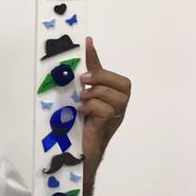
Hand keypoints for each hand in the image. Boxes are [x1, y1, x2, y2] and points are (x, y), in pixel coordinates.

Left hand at [78, 36, 130, 175]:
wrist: (78, 153)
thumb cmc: (78, 126)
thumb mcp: (79, 100)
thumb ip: (81, 85)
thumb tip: (72, 66)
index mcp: (111, 96)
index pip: (108, 72)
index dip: (96, 57)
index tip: (87, 41)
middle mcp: (118, 106)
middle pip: (123, 83)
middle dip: (103, 78)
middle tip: (84, 80)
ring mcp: (116, 117)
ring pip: (117, 97)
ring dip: (97, 94)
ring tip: (83, 99)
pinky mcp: (108, 127)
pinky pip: (107, 111)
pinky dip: (93, 108)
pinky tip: (82, 112)